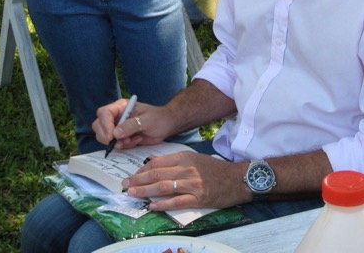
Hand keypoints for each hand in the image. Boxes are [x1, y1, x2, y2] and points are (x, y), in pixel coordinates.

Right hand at [92, 99, 173, 149]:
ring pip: (104, 137)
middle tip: (120, 143)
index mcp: (121, 107)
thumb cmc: (159, 118)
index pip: (104, 113)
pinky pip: (115, 144)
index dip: (105, 125)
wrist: (166, 125)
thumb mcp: (147, 120)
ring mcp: (117, 127)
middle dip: (107, 136)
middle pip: (98, 125)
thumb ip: (132, 125)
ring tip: (132, 140)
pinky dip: (124, 146)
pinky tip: (136, 141)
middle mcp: (116, 116)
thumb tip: (116, 134)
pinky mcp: (121, 137)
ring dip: (117, 143)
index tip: (112, 136)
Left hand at [123, 152, 251, 210]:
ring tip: (133, 194)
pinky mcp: (199, 198)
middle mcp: (187, 169)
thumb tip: (152, 160)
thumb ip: (174, 160)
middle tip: (125, 185)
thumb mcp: (194, 158)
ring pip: (164, 187)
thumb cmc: (215, 169)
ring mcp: (193, 184)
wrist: (237, 178)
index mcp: (185, 157)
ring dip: (145, 191)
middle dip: (138, 180)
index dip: (142, 170)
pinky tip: (152, 206)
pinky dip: (163, 204)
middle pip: (157, 174)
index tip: (132, 175)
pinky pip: (177, 202)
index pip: (157, 162)